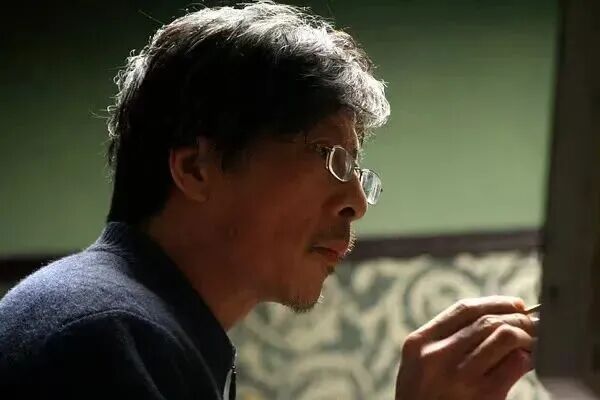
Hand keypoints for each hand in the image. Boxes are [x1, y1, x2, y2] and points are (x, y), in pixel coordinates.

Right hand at [395, 296, 535, 399]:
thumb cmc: (422, 399)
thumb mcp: (419, 365)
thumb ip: (444, 342)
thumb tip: (494, 321)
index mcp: (420, 343)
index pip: (464, 309)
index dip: (495, 302)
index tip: (514, 304)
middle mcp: (438, 356)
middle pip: (487, 321)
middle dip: (517, 318)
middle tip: (532, 323)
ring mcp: (461, 376)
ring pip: (503, 337)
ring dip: (526, 336)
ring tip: (533, 340)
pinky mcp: (484, 397)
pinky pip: (514, 365)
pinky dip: (527, 358)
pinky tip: (528, 360)